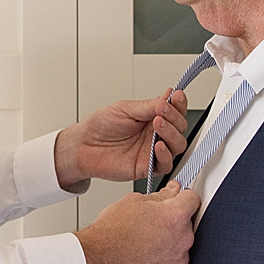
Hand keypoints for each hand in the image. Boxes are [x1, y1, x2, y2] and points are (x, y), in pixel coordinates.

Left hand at [53, 89, 189, 187]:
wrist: (84, 145)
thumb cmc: (101, 126)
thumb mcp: (125, 109)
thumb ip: (149, 106)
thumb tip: (168, 96)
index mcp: (152, 117)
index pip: (175, 110)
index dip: (179, 104)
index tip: (177, 96)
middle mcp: (155, 134)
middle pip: (180, 127)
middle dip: (174, 117)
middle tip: (161, 111)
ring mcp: (153, 151)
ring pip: (177, 145)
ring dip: (172, 134)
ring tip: (158, 124)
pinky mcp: (147, 167)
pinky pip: (165, 165)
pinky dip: (165, 155)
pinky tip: (158, 145)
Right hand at [77, 181, 199, 263]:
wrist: (99, 261)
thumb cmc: (112, 233)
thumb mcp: (134, 201)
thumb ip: (161, 195)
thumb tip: (170, 192)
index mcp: (176, 216)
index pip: (192, 198)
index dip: (182, 195)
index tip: (177, 197)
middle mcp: (182, 239)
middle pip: (186, 223)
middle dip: (173, 219)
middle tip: (151, 219)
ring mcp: (177, 260)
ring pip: (179, 243)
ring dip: (168, 239)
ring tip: (145, 237)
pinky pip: (171, 261)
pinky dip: (162, 257)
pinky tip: (144, 251)